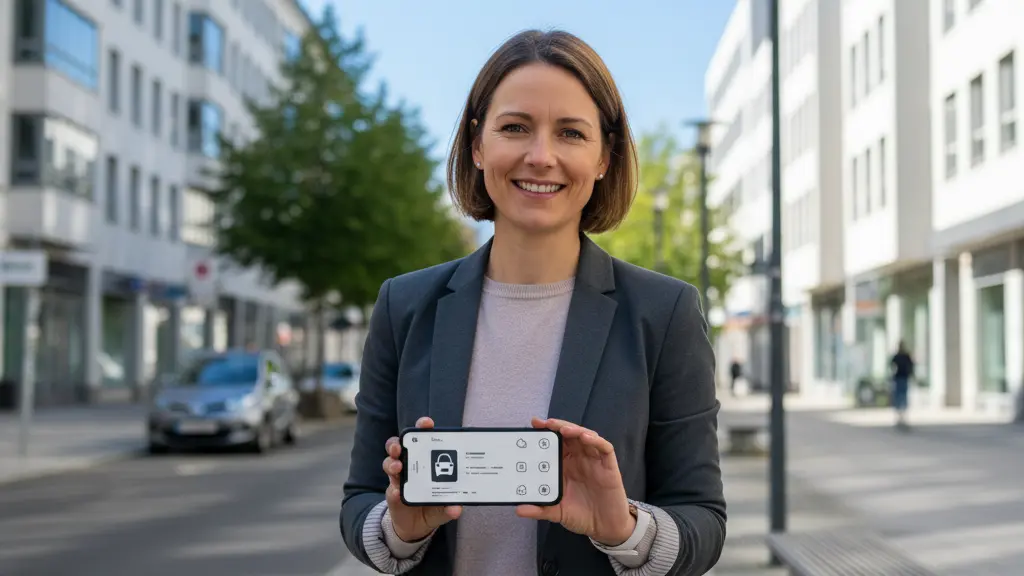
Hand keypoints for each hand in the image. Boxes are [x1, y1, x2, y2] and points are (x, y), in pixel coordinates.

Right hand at [382, 416, 461, 542]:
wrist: (416, 526)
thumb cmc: (433, 505)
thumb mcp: (444, 504)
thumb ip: (450, 504)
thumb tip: (457, 508)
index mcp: (423, 461)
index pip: (421, 440)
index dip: (422, 428)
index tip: (426, 423)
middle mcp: (408, 466)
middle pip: (398, 447)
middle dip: (397, 443)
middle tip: (400, 446)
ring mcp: (398, 480)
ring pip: (389, 464)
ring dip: (392, 463)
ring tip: (398, 466)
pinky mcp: (392, 496)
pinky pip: (390, 491)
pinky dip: (393, 490)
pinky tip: (397, 491)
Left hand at [515, 417, 635, 545]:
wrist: (605, 528)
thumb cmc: (582, 516)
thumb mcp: (557, 512)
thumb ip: (540, 510)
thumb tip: (519, 510)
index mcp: (565, 466)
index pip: (555, 444)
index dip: (546, 433)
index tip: (533, 425)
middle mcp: (579, 459)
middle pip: (569, 435)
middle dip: (557, 427)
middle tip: (545, 423)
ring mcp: (594, 461)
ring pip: (586, 436)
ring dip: (575, 430)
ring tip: (563, 429)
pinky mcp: (608, 466)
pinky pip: (604, 448)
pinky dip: (595, 440)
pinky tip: (585, 438)